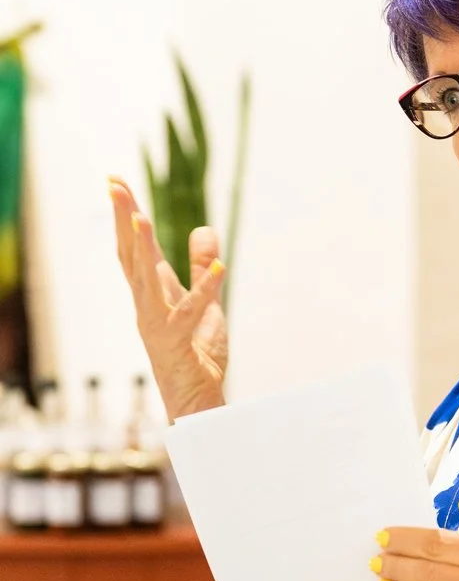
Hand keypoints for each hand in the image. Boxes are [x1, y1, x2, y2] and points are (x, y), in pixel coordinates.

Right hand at [108, 176, 227, 422]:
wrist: (198, 399)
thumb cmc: (196, 353)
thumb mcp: (205, 303)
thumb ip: (203, 269)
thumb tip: (205, 230)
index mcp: (154, 294)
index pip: (137, 248)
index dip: (127, 215)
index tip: (116, 182)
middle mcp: (148, 306)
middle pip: (131, 256)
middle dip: (122, 220)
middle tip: (114, 185)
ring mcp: (158, 324)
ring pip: (145, 281)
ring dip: (142, 249)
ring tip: (141, 216)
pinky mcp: (177, 342)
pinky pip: (191, 313)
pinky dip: (206, 289)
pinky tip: (222, 266)